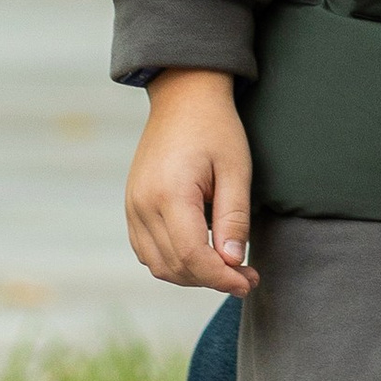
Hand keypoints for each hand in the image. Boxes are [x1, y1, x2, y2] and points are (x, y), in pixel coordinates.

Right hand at [124, 69, 255, 295]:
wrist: (183, 98)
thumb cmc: (215, 129)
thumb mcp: (236, 169)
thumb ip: (233, 218)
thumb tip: (232, 262)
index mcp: (169, 194)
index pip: (192, 256)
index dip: (221, 277)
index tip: (248, 282)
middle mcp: (142, 204)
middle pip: (175, 266)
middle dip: (212, 279)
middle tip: (246, 276)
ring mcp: (132, 206)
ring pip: (159, 265)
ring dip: (192, 275)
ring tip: (226, 266)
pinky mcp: (132, 206)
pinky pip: (147, 251)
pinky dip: (173, 261)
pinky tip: (201, 252)